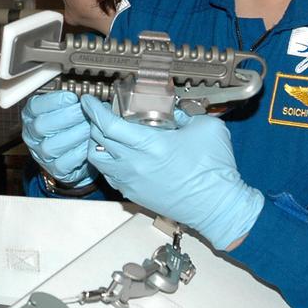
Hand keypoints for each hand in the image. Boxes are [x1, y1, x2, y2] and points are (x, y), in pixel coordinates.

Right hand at [21, 90, 92, 186]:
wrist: (76, 156)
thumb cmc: (70, 128)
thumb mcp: (66, 110)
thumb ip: (71, 102)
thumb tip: (87, 96)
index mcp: (31, 116)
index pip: (35, 107)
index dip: (53, 101)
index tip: (72, 97)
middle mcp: (32, 136)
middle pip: (41, 126)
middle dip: (66, 116)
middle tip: (85, 112)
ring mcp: (41, 154)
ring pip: (51, 146)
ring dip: (74, 135)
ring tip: (90, 127)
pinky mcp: (55, 170)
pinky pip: (63, 163)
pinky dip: (78, 153)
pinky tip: (89, 144)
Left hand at [82, 96, 263, 249]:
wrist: (219, 207)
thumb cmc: (215, 169)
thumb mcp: (206, 128)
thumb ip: (186, 114)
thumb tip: (173, 110)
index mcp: (150, 145)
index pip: (108, 124)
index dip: (93, 110)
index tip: (88, 101)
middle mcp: (134, 164)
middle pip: (97, 140)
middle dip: (93, 123)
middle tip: (99, 114)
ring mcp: (132, 182)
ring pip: (97, 161)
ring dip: (96, 145)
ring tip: (105, 135)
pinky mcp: (134, 195)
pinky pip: (110, 176)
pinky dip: (107, 163)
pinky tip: (118, 156)